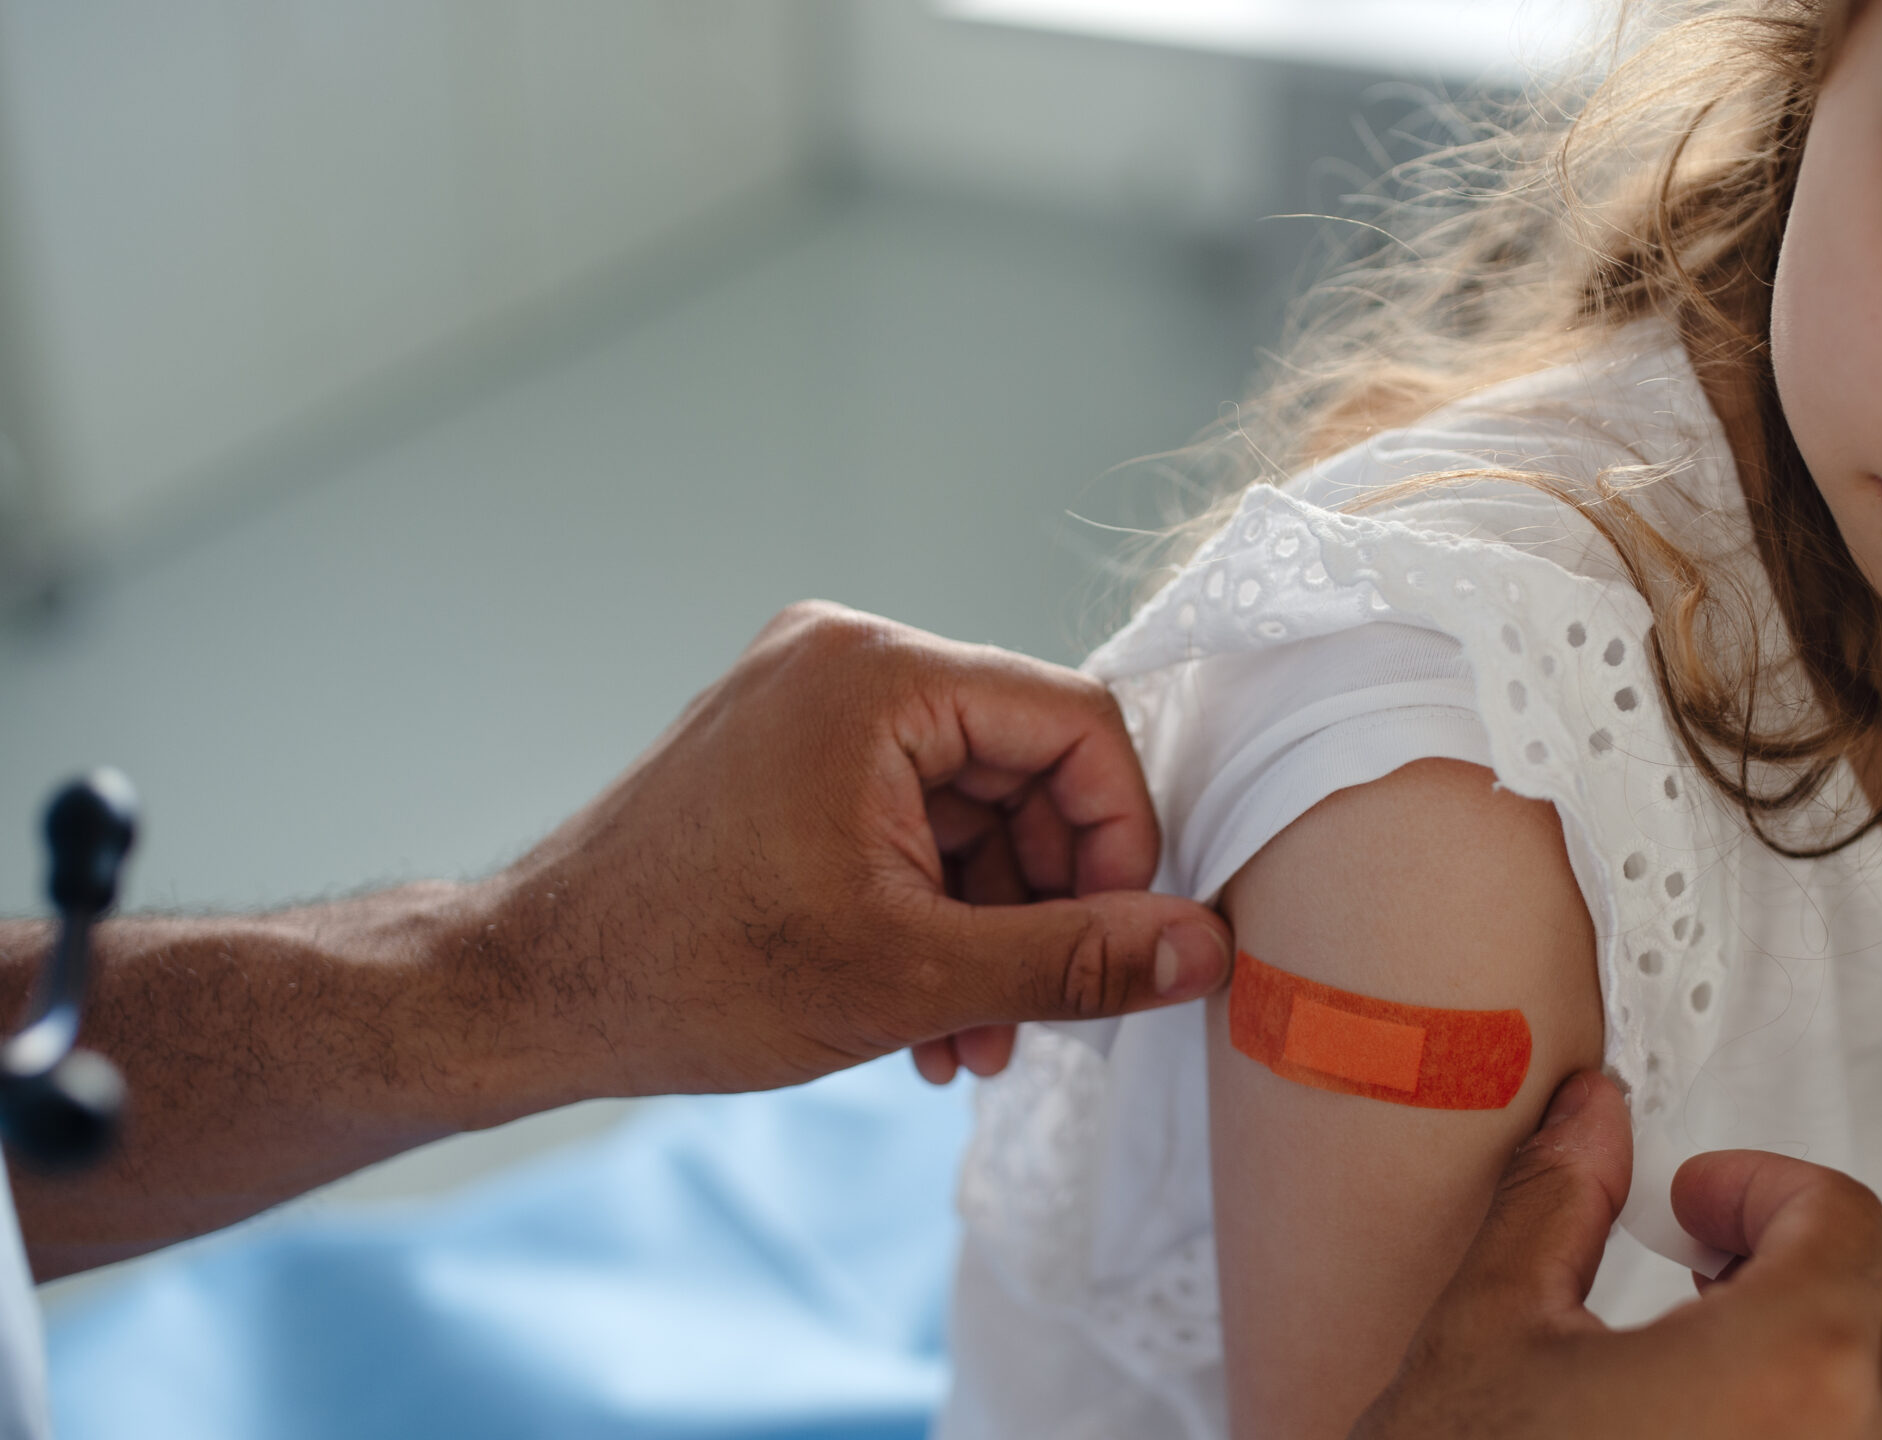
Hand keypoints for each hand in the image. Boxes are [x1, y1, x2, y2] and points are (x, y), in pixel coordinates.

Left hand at [469, 602, 1230, 1104]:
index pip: (1075, 724)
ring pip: (973, 809)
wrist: (524, 993)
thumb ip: (1074, 959)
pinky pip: (911, 820)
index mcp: (876, 676)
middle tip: (1039, 1018)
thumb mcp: (910, 977)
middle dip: (1046, 905)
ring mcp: (812, 706)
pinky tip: (926, 1013)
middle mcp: (847, 662)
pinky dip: (934, 910)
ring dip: (992, 928)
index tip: (1120, 947)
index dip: (1120, 842)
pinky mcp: (791, 756)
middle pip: (1027, 769)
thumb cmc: (688, 973)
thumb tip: (1206, 948)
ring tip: (969, 1040)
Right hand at [1352, 1072, 1881, 1439]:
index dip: (1764, 1185)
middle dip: (1848, 1257)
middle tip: (1738, 1260)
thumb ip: (1556, 1207)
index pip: (1849, 1221)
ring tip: (1736, 1361)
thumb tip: (1591, 1122)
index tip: (1698, 1203)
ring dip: (1863, 1358)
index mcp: (1797, 1378)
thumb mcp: (1487, 1337)